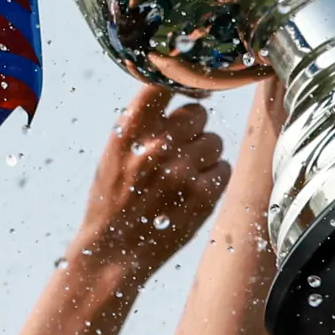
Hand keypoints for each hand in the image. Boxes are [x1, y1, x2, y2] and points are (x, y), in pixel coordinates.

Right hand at [75, 86, 228, 284]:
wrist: (112, 253)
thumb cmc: (114, 200)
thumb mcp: (114, 154)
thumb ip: (142, 123)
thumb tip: (185, 93)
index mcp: (128, 131)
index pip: (161, 84)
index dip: (181, 81)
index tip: (188, 90)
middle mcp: (155, 146)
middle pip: (198, 113)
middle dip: (191, 131)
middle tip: (174, 156)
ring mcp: (181, 170)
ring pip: (214, 142)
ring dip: (203, 158)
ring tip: (179, 180)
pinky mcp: (203, 194)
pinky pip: (222, 169)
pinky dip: (212, 181)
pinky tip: (189, 196)